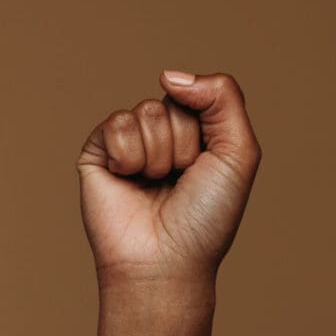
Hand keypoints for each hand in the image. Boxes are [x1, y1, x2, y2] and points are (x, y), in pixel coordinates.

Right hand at [77, 71, 260, 286]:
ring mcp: (127, 144)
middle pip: (171, 103)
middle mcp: (160, 135)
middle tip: (176, 182)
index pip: (198, 96)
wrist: (165, 260)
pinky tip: (128, 180)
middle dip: (181, 145)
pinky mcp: (96, 155)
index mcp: (195, 133)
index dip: (206, 133)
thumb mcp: (239, 152)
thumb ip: (223, 96)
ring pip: (144, 112)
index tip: (204, 170)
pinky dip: (128, 156)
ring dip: (157, 155)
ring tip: (153, 185)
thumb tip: (168, 74)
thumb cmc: (205, 218)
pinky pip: (115, 125)